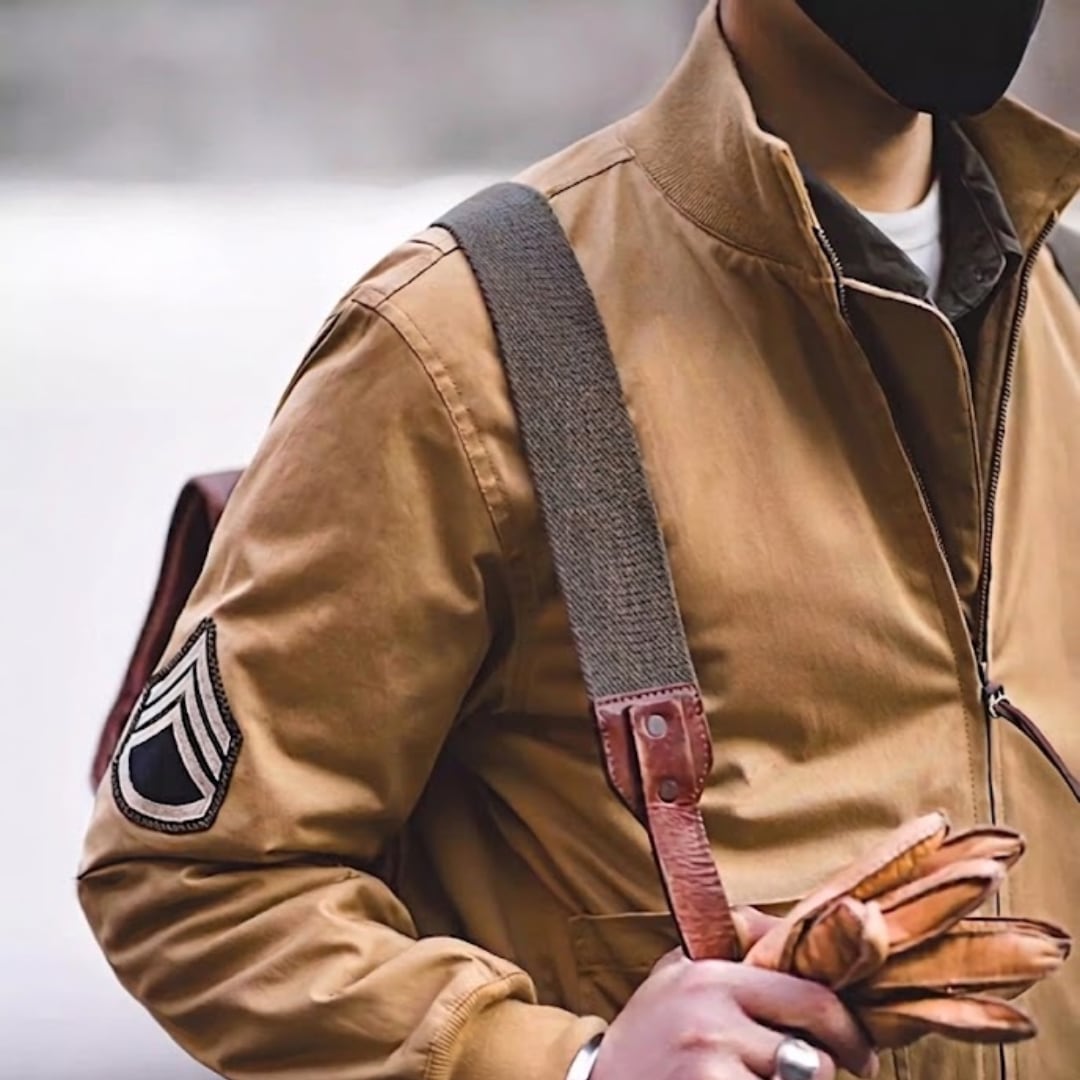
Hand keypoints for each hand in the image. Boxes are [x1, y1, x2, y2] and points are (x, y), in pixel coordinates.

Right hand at [591, 916, 878, 1079]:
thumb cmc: (650, 1031)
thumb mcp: (681, 972)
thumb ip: (735, 945)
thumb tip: (795, 925)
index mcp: (711, 979)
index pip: (809, 999)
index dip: (848, 1030)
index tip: (860, 1051)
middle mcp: (711, 1022)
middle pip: (813, 1057)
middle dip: (832, 1071)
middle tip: (838, 1074)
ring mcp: (709, 1069)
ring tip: (765, 1079)